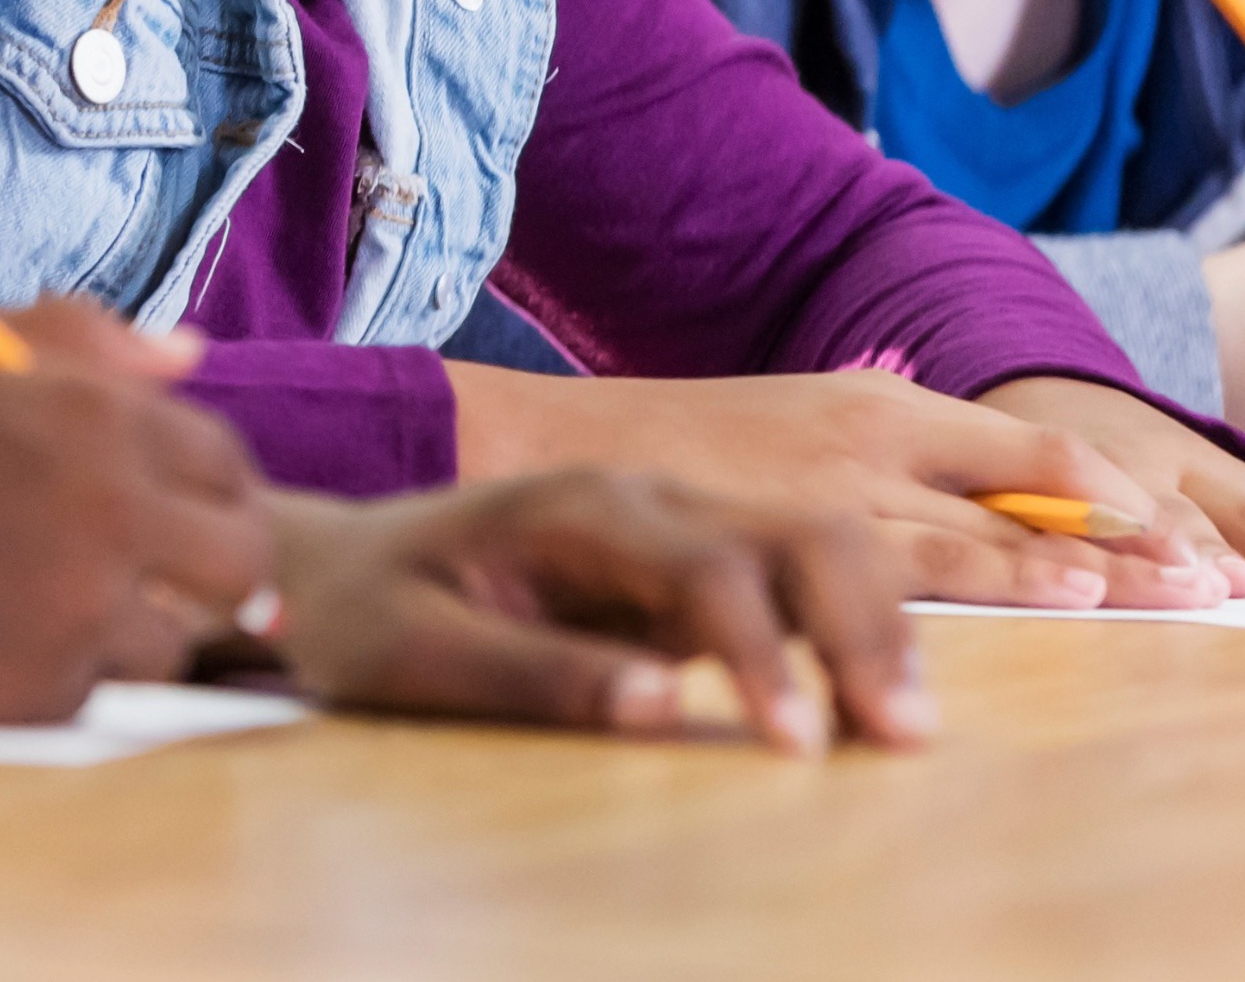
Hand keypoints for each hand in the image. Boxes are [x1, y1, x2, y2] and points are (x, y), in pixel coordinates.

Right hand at [0, 298, 274, 720]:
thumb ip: (80, 340)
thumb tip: (191, 355)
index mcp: (89, 412)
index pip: (221, 458)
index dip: (209, 485)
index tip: (180, 510)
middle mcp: (104, 510)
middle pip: (240, 559)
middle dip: (214, 570)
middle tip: (159, 578)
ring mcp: (76, 611)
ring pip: (168, 640)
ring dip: (119, 628)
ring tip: (26, 605)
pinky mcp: (39, 697)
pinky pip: (88, 694)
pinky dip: (45, 677)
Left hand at [254, 471, 928, 754]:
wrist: (336, 564)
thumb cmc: (364, 611)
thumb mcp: (415, 654)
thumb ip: (535, 676)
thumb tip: (662, 709)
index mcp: (581, 506)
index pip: (706, 566)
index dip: (762, 653)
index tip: (796, 743)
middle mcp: (651, 500)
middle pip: (804, 530)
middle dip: (868, 625)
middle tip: (904, 735)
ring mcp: (683, 529)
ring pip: (824, 544)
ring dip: (881, 627)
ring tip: (907, 729)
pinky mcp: (696, 572)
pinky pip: (804, 586)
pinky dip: (859, 634)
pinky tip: (881, 705)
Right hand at [445, 358, 1199, 608]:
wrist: (564, 449)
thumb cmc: (698, 458)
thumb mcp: (811, 440)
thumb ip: (900, 472)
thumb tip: (995, 519)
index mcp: (888, 409)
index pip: (1038, 444)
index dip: (1120, 494)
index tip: (1198, 538)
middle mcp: (873, 439)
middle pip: (1031, 491)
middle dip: (1131, 542)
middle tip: (1220, 584)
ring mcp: (829, 487)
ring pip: (978, 532)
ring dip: (1073, 570)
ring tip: (1160, 599)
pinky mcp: (780, 536)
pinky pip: (893, 575)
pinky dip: (979, 596)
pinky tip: (1041, 611)